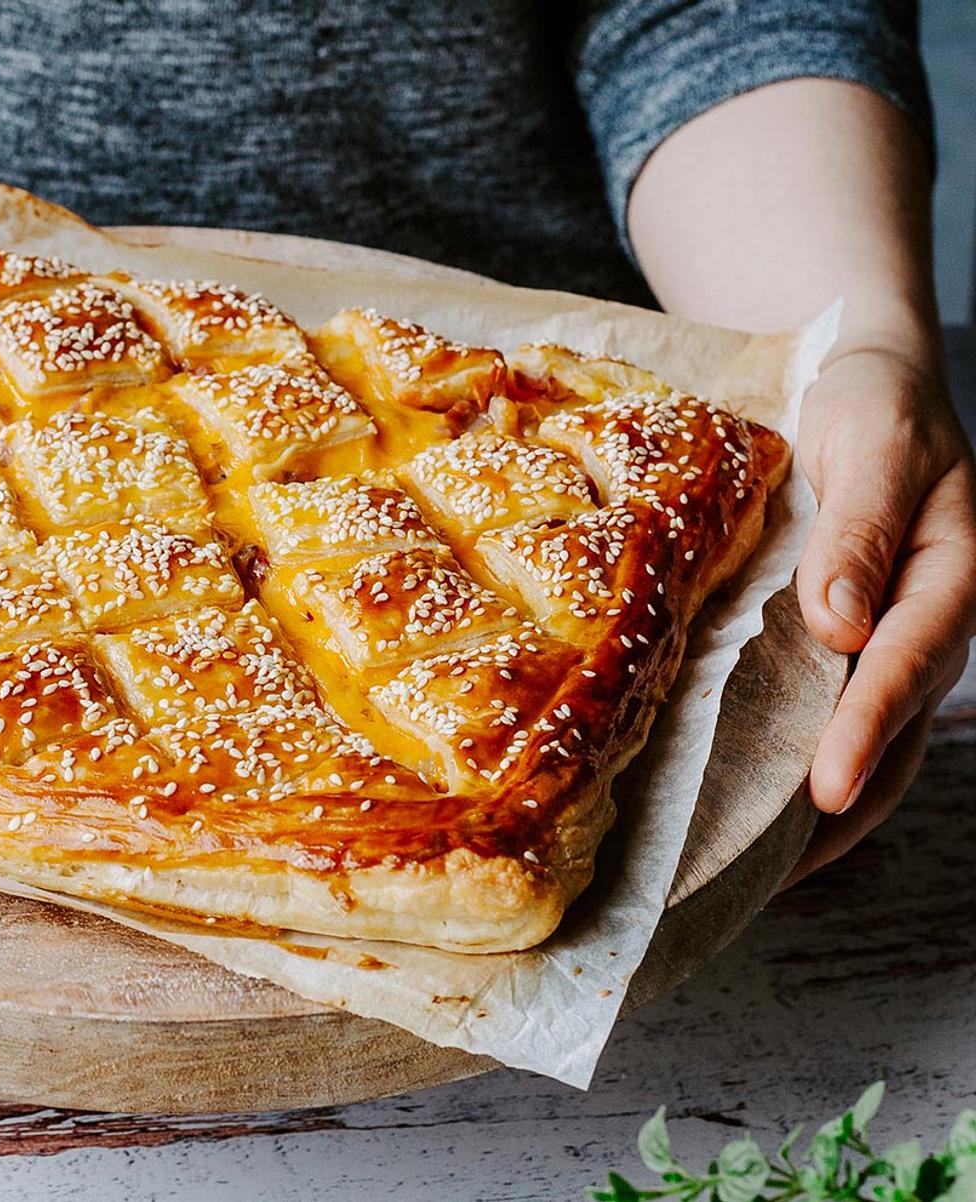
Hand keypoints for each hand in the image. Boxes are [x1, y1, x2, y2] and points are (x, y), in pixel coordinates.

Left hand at [787, 344, 975, 882]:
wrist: (870, 383)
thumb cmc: (875, 406)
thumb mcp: (873, 447)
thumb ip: (861, 531)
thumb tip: (842, 624)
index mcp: (950, 575)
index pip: (906, 666)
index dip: (866, 731)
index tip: (825, 788)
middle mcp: (930, 620)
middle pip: (897, 730)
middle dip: (840, 804)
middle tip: (768, 870)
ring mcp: (897, 637)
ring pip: (876, 741)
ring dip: (823, 809)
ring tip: (755, 869)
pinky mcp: (858, 642)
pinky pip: (839, 714)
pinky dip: (804, 764)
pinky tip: (756, 807)